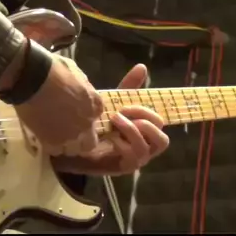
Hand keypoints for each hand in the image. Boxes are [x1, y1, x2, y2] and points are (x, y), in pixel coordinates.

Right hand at [12, 50, 103, 155]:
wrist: (32, 78)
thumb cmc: (54, 69)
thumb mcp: (77, 73)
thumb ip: (83, 88)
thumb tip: (81, 92)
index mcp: (95, 105)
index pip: (97, 118)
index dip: (86, 117)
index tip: (77, 113)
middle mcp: (86, 124)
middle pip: (89, 143)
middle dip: (82, 139)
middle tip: (70, 131)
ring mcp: (70, 135)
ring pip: (73, 150)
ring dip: (66, 144)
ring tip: (55, 134)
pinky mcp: (51, 142)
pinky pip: (55, 150)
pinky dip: (51, 145)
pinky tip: (44, 136)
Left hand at [51, 64, 169, 175]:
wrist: (73, 144)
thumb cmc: (97, 124)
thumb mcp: (113, 104)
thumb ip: (128, 88)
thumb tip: (142, 67)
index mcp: (145, 131)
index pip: (160, 122)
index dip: (146, 112)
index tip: (125, 106)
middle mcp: (145, 147)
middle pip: (162, 139)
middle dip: (144, 123)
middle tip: (121, 114)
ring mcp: (136, 159)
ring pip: (148, 148)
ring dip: (132, 132)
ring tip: (113, 122)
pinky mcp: (123, 168)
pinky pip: (133, 158)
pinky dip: (122, 145)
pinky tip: (108, 137)